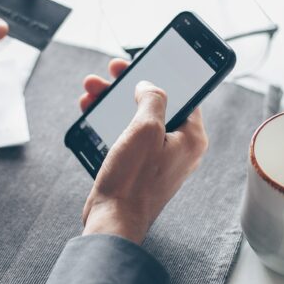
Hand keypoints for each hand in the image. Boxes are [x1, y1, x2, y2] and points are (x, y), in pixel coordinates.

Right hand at [78, 59, 208, 243]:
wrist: (112, 221)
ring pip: (137, 118)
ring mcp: (158, 159)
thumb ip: (152, 98)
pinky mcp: (138, 167)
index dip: (163, 75)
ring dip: (113, 101)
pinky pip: (126, 135)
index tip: (144, 62)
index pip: (186, 94)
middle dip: (129, 86)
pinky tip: (91, 111)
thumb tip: (148, 87)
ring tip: (91, 90)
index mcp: (192, 138)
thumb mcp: (145, 129)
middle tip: (112, 71)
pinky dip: (110, 122)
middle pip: (157, 104)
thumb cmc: (132, 180)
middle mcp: (179, 148)